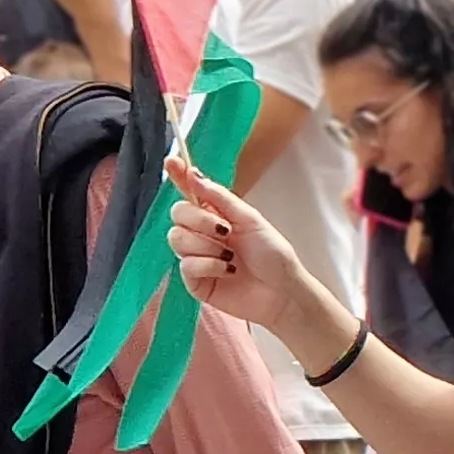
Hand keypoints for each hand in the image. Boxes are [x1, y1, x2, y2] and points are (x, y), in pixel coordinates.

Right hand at [167, 155, 328, 343]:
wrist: (283, 292)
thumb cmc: (273, 255)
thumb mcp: (250, 219)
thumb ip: (220, 198)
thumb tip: (194, 175)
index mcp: (216, 214)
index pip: (190, 191)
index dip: (179, 176)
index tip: (171, 161)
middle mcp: (202, 233)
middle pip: (177, 213)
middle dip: (199, 219)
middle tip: (225, 231)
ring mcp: (196, 256)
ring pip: (177, 238)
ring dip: (206, 245)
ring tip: (230, 256)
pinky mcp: (195, 281)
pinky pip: (186, 265)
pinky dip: (209, 265)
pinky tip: (228, 271)